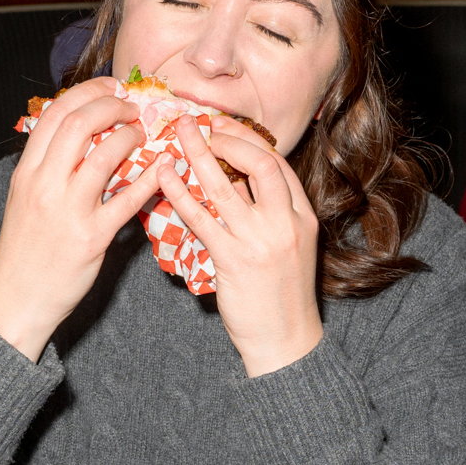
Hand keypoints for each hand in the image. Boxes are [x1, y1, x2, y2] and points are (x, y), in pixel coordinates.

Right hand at [0, 77, 151, 360]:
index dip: (88, 91)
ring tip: (144, 136)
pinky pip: (128, 200)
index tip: (110, 86)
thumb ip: (48, 166)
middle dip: (112, 106)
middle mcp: (45, 184)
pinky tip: (164, 168)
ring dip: (131, 137)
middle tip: (133, 108)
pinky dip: (149, 179)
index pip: (56, 113)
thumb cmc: (26, 246)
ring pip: (105, 154)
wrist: (17, 296)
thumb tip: (79, 135)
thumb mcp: (25, 196)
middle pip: (80, 123)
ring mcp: (69, 210)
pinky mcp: (92, 237)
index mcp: (27, 171)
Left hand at [152, 115, 322, 376]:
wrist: (286, 341)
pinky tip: (163, 176)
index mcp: (302, 216)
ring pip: (225, 186)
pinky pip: (201, 218)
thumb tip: (235, 181)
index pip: (277, 164)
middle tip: (200, 123)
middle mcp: (285, 223)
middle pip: (260, 163)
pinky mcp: (234, 260)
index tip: (223, 127)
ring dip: (197, 154)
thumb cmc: (282, 295)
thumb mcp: (288, 246)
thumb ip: (266, 214)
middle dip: (229, 135)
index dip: (248, 139)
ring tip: (177, 134)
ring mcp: (260, 241)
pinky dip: (179, 192)